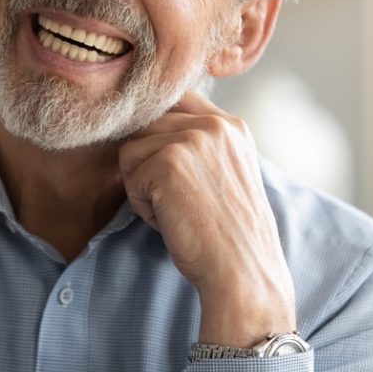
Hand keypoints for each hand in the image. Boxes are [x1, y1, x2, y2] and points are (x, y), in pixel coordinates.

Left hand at [119, 91, 296, 346]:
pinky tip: (169, 219)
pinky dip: (141, 203)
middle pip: (147, 123)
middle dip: (147, 162)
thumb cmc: (228, 233)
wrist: (243, 273)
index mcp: (231, 125)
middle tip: (173, 199)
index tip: (161, 163)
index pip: (176, 98)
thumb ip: (197, 143)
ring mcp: (193, 138)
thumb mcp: (224, 173)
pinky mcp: (170, 160)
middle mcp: (215, 123)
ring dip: (142, 184)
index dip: (157, 127)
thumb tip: (146, 125)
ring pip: (132, 148)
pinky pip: (130, 174)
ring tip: (173, 210)